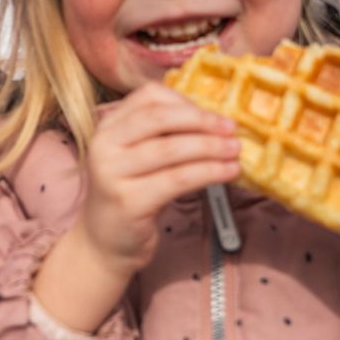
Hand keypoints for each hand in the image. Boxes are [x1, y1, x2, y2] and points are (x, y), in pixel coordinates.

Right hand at [77, 83, 243, 270]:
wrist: (104, 243)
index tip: (213, 114)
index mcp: (108, 126)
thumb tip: (215, 120)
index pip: (148, 97)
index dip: (185, 101)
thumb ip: (163, 136)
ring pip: (170, 149)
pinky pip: (177, 179)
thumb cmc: (131, 195)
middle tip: (231, 128)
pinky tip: (227, 173)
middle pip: (159, 118)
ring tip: (235, 151)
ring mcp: (112, 173)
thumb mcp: (138, 157)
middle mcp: (104, 145)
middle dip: (201, 121)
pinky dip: (208, 172)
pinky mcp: (129, 201)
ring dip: (210, 147)